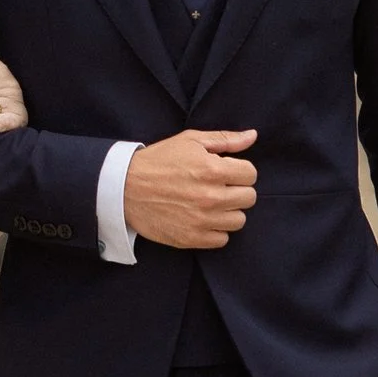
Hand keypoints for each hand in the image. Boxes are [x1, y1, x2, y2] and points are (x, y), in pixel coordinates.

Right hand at [121, 126, 256, 250]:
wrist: (124, 188)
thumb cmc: (158, 161)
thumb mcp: (190, 141)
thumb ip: (225, 139)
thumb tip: (253, 136)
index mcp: (212, 169)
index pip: (251, 174)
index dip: (240, 170)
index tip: (227, 171)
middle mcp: (211, 197)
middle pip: (249, 198)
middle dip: (237, 190)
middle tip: (220, 187)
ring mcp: (202, 220)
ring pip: (238, 220)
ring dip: (228, 211)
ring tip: (211, 203)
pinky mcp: (191, 238)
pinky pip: (222, 239)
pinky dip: (215, 230)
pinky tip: (202, 218)